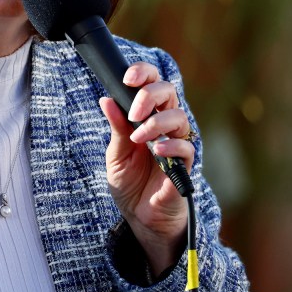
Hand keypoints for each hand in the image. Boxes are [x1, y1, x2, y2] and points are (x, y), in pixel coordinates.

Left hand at [100, 62, 195, 276]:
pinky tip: (156, 151)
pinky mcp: (185, 167)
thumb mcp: (116, 154)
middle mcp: (164, 126)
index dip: (144, 74)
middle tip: (133, 113)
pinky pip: (186, 148)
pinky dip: (171, 146)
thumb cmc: (130, 183)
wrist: (140, 217)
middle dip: (149, 95)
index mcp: (146, 117)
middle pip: (169, 92)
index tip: (127, 78)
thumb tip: (106, 99)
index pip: (152, 84)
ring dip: (156, 123)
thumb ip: (116, 128)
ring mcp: (176, 145)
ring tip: (138, 138)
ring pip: (179, 117)